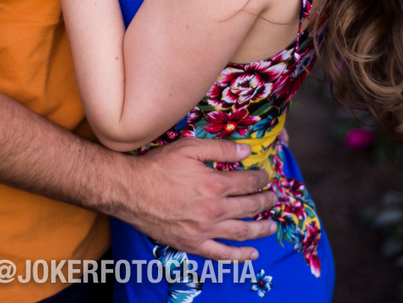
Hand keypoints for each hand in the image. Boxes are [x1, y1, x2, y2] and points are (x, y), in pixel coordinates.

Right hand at [112, 137, 278, 260]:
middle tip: (274, 198)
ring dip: (261, 229)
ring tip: (272, 226)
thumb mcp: (188, 147)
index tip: (265, 176)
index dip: (261, 178)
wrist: (129, 190)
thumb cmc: (157, 166)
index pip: (249, 183)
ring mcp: (204, 230)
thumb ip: (220, 148)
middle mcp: (214, 210)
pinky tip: (252, 254)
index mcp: (215, 184)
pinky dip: (239, 256)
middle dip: (266, 201)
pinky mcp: (192, 244)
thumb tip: (247, 150)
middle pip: (250, 207)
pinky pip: (220, 254)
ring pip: (242, 232)